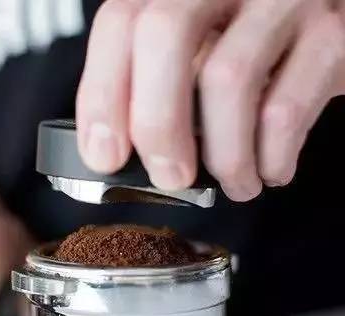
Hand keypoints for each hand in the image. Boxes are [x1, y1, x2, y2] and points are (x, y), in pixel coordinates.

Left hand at [77, 0, 344, 200]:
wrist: (333, 23)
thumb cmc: (254, 47)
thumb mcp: (200, 50)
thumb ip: (156, 82)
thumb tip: (113, 148)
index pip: (121, 23)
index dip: (102, 95)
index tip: (105, 156)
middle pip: (164, 35)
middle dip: (157, 124)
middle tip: (169, 178)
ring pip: (228, 79)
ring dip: (224, 156)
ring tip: (233, 184)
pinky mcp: (333, 33)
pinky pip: (286, 108)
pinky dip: (271, 157)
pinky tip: (269, 170)